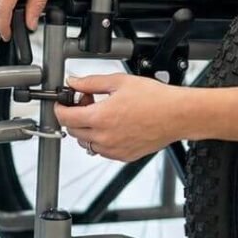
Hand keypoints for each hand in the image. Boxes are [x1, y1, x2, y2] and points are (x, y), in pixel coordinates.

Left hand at [54, 73, 188, 161]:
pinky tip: (114, 125)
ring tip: (103, 114)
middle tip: (88, 101)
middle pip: (74, 131)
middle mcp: (105, 137)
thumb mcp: (119, 82)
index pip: (66, 118)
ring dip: (87, 129)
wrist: (177, 115)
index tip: (62, 103)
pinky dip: (101, 140)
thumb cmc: (155, 99)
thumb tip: (74, 82)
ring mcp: (114, 149)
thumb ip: (91, 82)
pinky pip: (102, 151)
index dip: (60, 108)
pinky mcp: (124, 156)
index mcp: (101, 117)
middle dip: (75, 116)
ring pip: (86, 143)